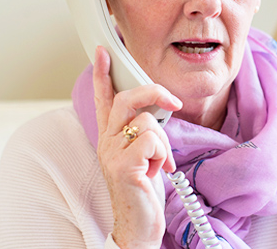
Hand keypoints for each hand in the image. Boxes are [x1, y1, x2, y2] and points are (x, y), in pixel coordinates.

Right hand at [92, 46, 181, 248]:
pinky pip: (152, 140)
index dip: (103, 73)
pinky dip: (163, 155)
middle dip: (154, 92)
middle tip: (173, 102)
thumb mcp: (143, 156)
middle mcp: (106, 141)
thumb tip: (160, 112)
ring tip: (158, 163)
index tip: (104, 51)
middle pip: (127, 98)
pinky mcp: (123, 166)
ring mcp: (112, 153)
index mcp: (110, 136)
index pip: (104, 98)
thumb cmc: (143, 191)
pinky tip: (156, 171)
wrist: (138, 226)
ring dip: (163, 143)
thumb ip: (144, 133)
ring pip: (147, 121)